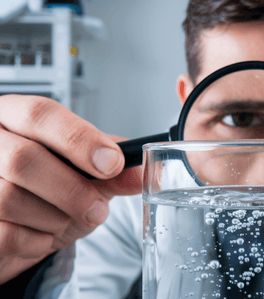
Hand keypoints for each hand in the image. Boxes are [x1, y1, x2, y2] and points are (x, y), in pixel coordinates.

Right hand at [0, 95, 141, 283]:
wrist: (19, 228)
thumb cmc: (49, 191)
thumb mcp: (86, 174)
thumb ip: (114, 170)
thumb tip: (149, 172)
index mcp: (13, 117)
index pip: (40, 114)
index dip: (79, 139)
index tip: (112, 163)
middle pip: (23, 159)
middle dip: (72, 191)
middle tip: (98, 209)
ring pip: (10, 198)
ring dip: (55, 218)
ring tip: (65, 219)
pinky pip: (4, 234)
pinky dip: (36, 240)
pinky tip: (42, 233)